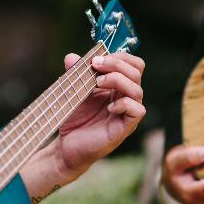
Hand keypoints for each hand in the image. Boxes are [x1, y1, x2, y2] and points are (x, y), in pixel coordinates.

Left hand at [55, 52, 145, 180]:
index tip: (96, 59)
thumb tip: (71, 57)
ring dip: (118, 80)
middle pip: (137, 72)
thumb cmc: (74, 120)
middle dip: (116, 64)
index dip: (119, 57)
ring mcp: (127, 113)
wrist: (66, 146)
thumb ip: (75, 74)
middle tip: (96, 66)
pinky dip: (124, 104)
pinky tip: (108, 107)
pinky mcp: (126, 128)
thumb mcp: (73, 92)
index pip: (132, 65)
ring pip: (137, 90)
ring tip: (97, 83)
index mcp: (118, 86)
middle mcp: (126, 97)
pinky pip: (137, 111)